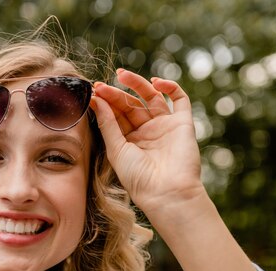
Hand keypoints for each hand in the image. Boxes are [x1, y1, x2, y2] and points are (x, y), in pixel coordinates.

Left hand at [91, 69, 204, 216]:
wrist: (166, 192)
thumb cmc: (138, 177)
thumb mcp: (116, 149)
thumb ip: (108, 124)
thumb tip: (96, 100)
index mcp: (128, 140)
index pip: (116, 115)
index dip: (106, 103)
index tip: (93, 93)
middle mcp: (146, 131)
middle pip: (131, 104)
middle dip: (116, 94)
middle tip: (102, 86)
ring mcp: (164, 126)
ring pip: (151, 97)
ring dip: (138, 84)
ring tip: (122, 75)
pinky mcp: (182, 123)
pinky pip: (179, 99)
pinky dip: (170, 87)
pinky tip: (155, 82)